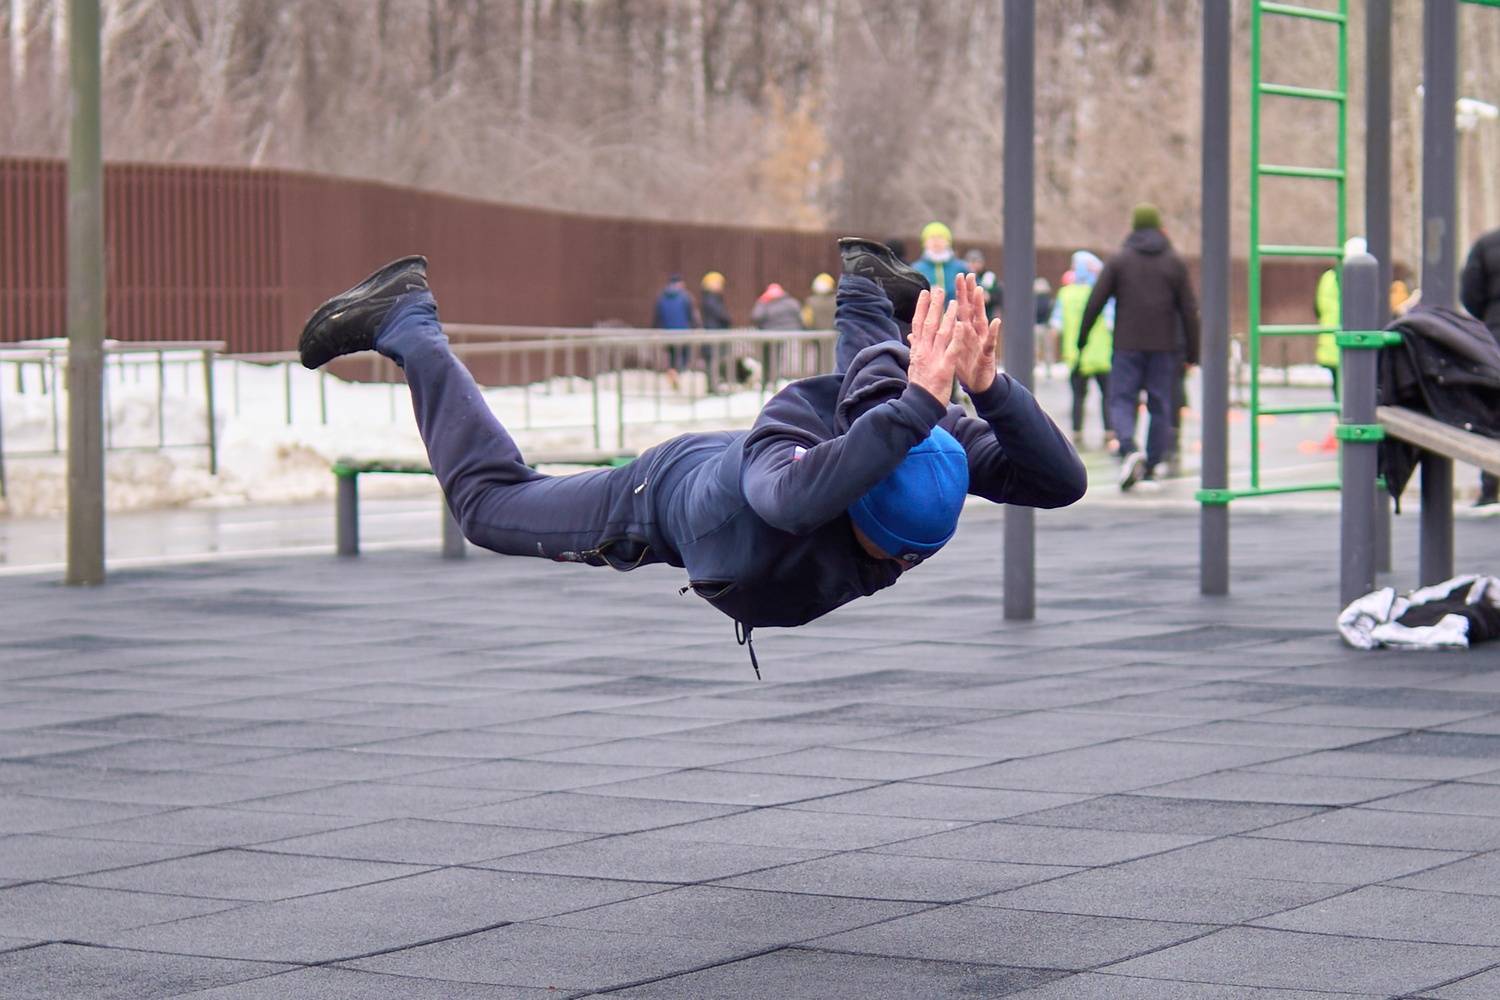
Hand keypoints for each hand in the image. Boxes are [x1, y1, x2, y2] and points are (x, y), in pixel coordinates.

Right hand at [906, 288, 958, 401]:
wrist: (919, 405)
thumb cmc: (919, 386)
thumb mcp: (913, 365)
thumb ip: (914, 349)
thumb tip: (911, 336)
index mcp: (917, 350)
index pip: (918, 324)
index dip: (921, 307)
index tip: (924, 293)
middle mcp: (923, 351)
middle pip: (928, 324)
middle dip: (933, 305)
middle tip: (938, 288)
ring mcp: (934, 359)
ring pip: (941, 333)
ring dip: (948, 316)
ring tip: (954, 301)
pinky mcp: (945, 368)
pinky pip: (952, 349)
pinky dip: (957, 337)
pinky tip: (962, 325)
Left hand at [952, 273, 998, 391]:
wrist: (978, 384)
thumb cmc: (965, 365)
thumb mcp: (951, 349)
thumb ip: (944, 335)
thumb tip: (931, 326)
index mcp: (964, 330)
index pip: (961, 308)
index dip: (959, 293)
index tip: (957, 277)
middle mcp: (974, 332)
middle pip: (971, 309)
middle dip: (969, 292)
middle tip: (968, 274)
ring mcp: (982, 341)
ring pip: (981, 320)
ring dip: (980, 306)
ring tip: (979, 290)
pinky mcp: (987, 353)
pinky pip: (990, 342)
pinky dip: (993, 332)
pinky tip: (996, 321)